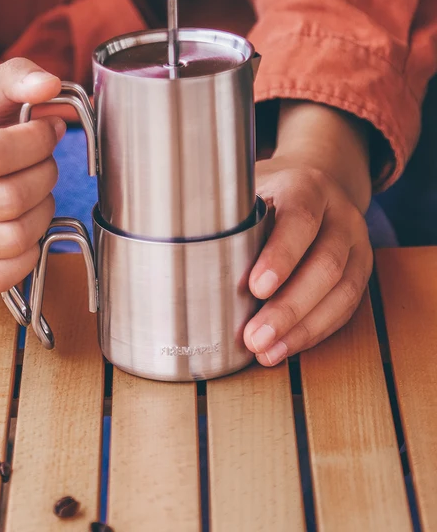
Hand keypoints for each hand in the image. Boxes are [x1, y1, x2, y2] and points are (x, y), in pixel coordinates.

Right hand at [0, 58, 64, 293]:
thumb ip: (17, 77)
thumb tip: (50, 85)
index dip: (37, 140)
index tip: (47, 129)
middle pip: (9, 199)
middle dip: (44, 174)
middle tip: (43, 160)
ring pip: (13, 238)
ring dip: (42, 210)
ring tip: (35, 188)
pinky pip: (2, 275)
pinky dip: (29, 251)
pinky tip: (25, 220)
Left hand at [243, 101, 373, 364]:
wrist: (323, 180)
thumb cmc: (275, 189)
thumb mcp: (250, 183)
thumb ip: (225, 206)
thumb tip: (173, 233)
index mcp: (308, 188)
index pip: (300, 219)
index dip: (281, 255)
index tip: (254, 287)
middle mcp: (339, 217)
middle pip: (325, 265)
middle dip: (289, 307)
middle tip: (254, 336)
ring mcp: (356, 246)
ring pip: (342, 292)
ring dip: (302, 328)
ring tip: (267, 351)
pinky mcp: (360, 272)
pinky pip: (346, 307)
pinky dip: (315, 332)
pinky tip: (286, 347)